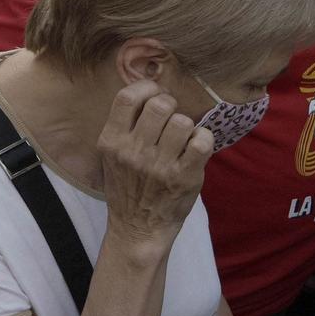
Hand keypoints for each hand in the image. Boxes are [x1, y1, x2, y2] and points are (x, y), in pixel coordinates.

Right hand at [97, 81, 212, 248]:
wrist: (138, 227)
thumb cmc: (127, 187)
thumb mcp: (112, 156)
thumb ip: (124, 127)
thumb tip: (150, 93)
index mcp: (111, 141)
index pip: (126, 98)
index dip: (146, 88)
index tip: (154, 94)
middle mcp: (133, 151)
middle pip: (159, 105)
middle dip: (170, 104)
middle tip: (171, 115)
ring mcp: (159, 165)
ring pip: (182, 121)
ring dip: (186, 125)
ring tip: (182, 137)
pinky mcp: (184, 177)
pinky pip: (202, 141)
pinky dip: (203, 138)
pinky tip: (196, 146)